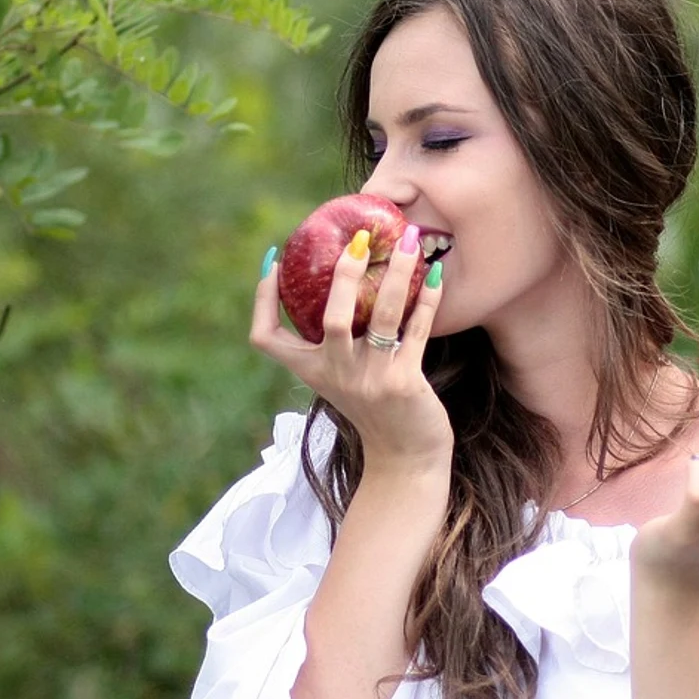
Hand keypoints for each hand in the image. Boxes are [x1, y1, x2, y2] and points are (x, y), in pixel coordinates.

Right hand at [250, 225, 452, 473]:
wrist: (405, 458)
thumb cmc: (373, 409)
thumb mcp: (341, 379)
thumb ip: (334, 344)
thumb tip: (338, 285)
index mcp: (311, 371)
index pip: (266, 337)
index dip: (262, 299)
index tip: (272, 262)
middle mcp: (336, 374)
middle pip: (330, 318)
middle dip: (344, 275)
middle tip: (358, 241)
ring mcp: (371, 380)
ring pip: (381, 316)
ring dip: (396, 274)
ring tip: (407, 240)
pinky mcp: (404, 383)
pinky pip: (417, 331)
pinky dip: (427, 301)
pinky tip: (435, 276)